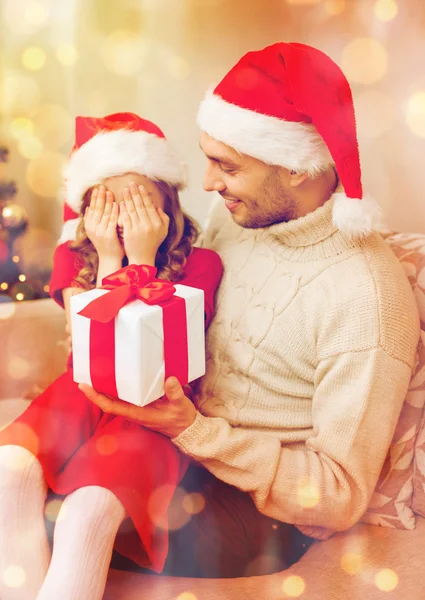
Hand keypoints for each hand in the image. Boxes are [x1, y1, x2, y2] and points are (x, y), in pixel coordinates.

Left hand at [79, 377, 196, 438]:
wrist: (186, 430)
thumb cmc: (182, 418)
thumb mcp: (181, 405)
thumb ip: (175, 393)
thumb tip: (170, 379)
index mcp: (139, 414)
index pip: (112, 406)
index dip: (96, 397)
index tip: (85, 387)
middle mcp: (134, 412)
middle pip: (109, 402)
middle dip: (95, 390)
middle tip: (85, 374)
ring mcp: (137, 410)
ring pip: (115, 400)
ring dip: (104, 389)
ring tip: (95, 374)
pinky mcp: (141, 406)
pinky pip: (123, 398)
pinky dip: (115, 389)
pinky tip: (114, 379)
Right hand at [84, 186, 123, 261]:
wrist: (110, 259)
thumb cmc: (106, 245)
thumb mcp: (96, 231)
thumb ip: (93, 220)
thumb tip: (88, 207)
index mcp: (89, 226)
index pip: (91, 208)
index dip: (94, 198)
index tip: (97, 188)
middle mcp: (93, 228)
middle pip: (96, 209)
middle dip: (99, 196)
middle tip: (102, 186)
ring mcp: (100, 232)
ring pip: (103, 213)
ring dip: (106, 201)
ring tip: (109, 191)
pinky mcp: (109, 235)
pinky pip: (111, 221)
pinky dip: (113, 212)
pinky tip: (116, 204)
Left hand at [120, 182, 169, 265]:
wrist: (142, 258)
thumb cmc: (152, 244)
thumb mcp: (163, 232)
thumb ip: (163, 218)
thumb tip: (157, 206)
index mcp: (157, 224)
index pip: (149, 206)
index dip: (144, 196)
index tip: (140, 187)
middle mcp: (149, 225)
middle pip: (141, 206)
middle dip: (135, 193)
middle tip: (131, 183)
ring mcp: (138, 229)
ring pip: (133, 210)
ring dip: (128, 198)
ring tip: (125, 190)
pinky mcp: (129, 233)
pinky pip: (126, 218)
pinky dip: (123, 209)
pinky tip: (121, 202)